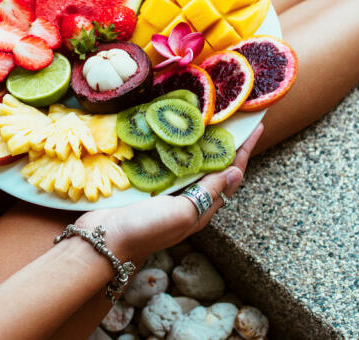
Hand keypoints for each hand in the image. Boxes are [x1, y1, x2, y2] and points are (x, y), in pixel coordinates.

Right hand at [76, 123, 263, 262]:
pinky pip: (166, 163)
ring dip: (198, 141)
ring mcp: (167, 193)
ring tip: (204, 118)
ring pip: (189, 162)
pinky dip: (172, 147)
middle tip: (230, 116)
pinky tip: (169, 133)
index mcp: (201, 208)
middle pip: (213, 166)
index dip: (244, 151)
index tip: (256, 127)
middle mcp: (187, 199)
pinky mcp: (146, 186)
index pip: (231, 175)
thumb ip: (209, 193)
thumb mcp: (183, 212)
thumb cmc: (145, 230)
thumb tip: (237, 172)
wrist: (102, 242)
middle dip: (224, 143)